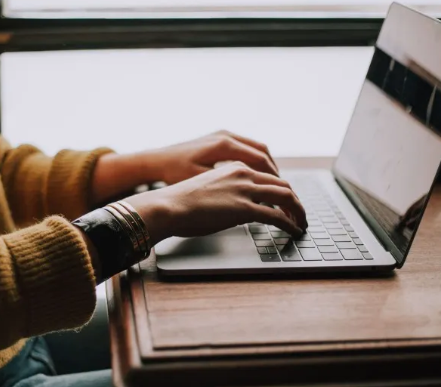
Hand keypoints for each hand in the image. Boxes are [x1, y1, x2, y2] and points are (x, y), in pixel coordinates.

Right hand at [124, 161, 306, 243]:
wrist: (168, 206)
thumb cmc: (180, 201)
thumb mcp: (207, 189)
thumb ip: (226, 193)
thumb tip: (235, 209)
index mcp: (234, 167)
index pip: (268, 176)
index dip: (281, 190)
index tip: (286, 202)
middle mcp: (243, 173)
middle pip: (282, 184)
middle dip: (295, 200)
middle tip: (300, 213)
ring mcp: (245, 190)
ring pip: (285, 196)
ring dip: (298, 211)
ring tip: (301, 223)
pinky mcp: (244, 208)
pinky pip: (277, 216)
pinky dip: (290, 223)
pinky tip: (293, 230)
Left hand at [145, 130, 278, 184]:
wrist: (156, 161)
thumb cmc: (174, 173)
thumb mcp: (201, 182)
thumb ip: (227, 187)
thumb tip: (252, 197)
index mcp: (224, 145)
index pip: (260, 160)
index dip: (274, 178)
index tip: (281, 193)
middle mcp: (226, 136)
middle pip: (262, 152)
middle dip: (274, 173)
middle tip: (283, 190)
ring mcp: (223, 135)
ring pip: (256, 148)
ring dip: (267, 166)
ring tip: (273, 184)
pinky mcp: (218, 138)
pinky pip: (246, 148)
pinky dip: (255, 161)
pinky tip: (256, 176)